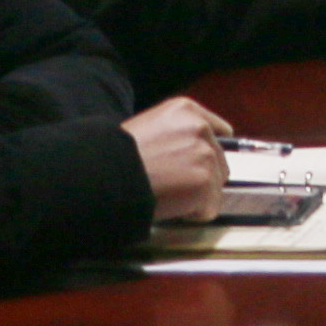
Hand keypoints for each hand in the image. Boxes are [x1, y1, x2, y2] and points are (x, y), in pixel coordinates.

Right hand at [124, 96, 235, 223]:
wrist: (106, 175)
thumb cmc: (118, 156)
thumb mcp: (147, 128)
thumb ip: (175, 135)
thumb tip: (189, 155)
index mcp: (186, 110)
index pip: (219, 131)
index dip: (207, 153)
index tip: (197, 166)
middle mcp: (201, 128)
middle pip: (219, 162)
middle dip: (200, 178)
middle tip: (170, 186)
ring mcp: (205, 155)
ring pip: (215, 187)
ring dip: (196, 197)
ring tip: (167, 195)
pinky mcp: (205, 182)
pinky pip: (209, 209)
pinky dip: (193, 215)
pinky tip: (170, 206)